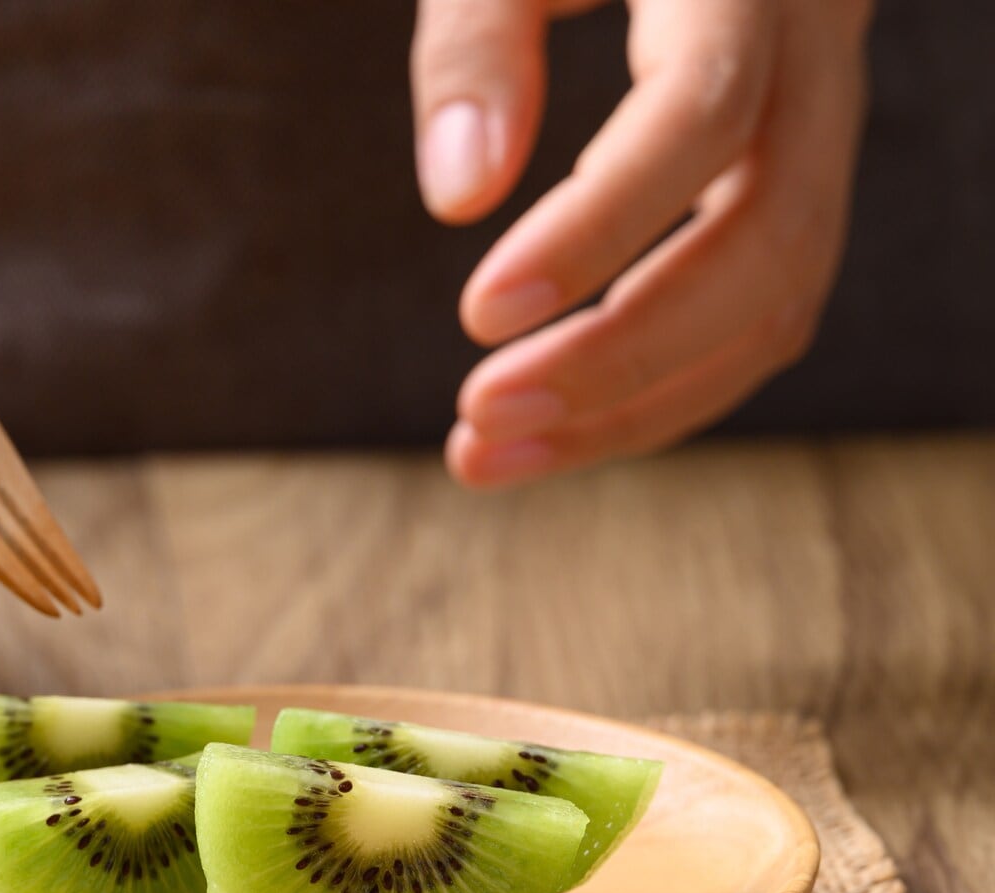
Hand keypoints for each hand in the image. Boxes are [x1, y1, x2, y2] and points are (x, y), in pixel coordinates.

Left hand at [411, 0, 872, 485]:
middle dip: (623, 353)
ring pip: (779, 303)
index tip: (479, 316)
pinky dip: (664, 393)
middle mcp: (815, 64)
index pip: (699, 118)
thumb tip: (458, 200)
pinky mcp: (799, 193)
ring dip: (635, 406)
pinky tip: (556, 431)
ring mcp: (824, 137)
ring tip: (488, 454)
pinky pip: (766, 316)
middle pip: (767, 238)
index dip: (597, 229)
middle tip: (481, 415)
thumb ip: (478, 47)